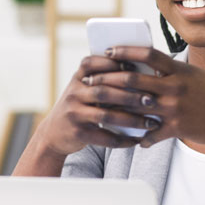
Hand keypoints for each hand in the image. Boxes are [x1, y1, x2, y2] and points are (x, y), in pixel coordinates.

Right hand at [34, 52, 162, 156]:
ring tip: (151, 122)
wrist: (53, 134)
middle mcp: (73, 94)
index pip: (91, 64)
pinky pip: (104, 137)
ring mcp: (74, 114)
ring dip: (132, 119)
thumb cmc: (77, 107)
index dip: (112, 63)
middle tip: (152, 99)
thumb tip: (139, 72)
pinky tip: (137, 141)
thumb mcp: (82, 89)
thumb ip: (101, 80)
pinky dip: (122, 140)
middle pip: (104, 91)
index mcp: (77, 79)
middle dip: (130, 95)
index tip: (136, 66)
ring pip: (107, 115)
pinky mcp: (78, 133)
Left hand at [85, 46, 204, 148]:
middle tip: (90, 81)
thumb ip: (171, 70)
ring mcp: (175, 108)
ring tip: (98, 107)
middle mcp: (175, 87)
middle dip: (108, 80)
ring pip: (136, 107)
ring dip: (114, 108)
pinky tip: (130, 138)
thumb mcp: (194, 76)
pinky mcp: (177, 128)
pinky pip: (151, 133)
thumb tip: (146, 64)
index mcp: (179, 70)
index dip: (126, 51)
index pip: (148, 55)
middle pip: (134, 81)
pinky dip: (140, 136)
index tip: (107, 51)